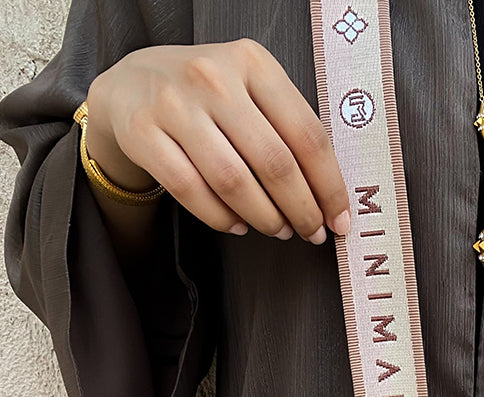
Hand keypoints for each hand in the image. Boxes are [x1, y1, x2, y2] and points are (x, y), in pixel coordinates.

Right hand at [84, 38, 348, 242]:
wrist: (130, 83)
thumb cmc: (209, 98)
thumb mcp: (252, 90)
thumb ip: (289, 130)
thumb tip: (330, 200)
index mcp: (253, 63)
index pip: (308, 136)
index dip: (329, 187)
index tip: (339, 221)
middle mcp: (213, 77)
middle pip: (274, 163)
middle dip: (301, 209)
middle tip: (311, 233)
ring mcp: (173, 103)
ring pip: (233, 181)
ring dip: (265, 217)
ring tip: (278, 230)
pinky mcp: (141, 132)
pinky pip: (191, 191)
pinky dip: (221, 218)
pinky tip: (238, 226)